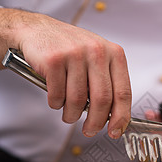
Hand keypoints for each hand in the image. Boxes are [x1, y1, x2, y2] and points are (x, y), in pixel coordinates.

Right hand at [14, 12, 131, 138]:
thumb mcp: (96, 60)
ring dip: (72, 115)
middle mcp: (97, 51)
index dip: (120, 117)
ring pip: (78, 101)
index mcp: (113, 53)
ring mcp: (75, 54)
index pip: (123, 92)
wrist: (38, 30)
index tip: (116, 131)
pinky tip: (56, 98)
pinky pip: (58, 95)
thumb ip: (107, 84)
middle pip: (102, 100)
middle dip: (95, 122)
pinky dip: (56, 104)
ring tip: (69, 114)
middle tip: (89, 130)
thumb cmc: (70, 49)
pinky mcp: (54, 60)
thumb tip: (113, 118)